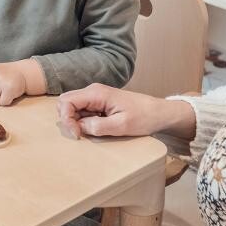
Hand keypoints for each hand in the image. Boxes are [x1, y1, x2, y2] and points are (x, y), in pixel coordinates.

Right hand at [56, 83, 195, 139]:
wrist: (159, 112)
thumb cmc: (143, 117)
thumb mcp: (121, 126)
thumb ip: (98, 126)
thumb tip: (79, 128)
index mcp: (96, 93)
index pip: (66, 102)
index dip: (66, 119)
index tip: (77, 135)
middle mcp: (93, 91)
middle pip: (65, 102)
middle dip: (67, 119)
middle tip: (80, 133)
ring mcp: (95, 96)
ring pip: (72, 106)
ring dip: (75, 120)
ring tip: (91, 130)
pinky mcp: (99, 102)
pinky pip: (82, 110)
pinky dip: (83, 120)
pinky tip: (96, 127)